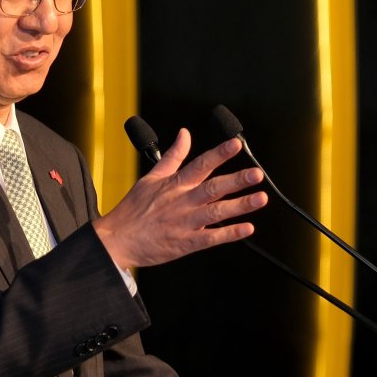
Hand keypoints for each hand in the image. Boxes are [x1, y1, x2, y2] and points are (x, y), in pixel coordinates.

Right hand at [92, 129, 267, 269]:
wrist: (116, 240)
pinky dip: (229, 234)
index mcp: (175, 184)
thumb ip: (173, 155)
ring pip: (216, 211)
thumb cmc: (133, 209)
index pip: (200, 164)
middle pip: (213, 187)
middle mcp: (182, 201)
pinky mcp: (185, 243)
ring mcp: (184, 222)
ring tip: (260, 198)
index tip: (236, 144)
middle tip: (256, 174)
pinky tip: (246, 229)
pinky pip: (210, 238)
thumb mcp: (151, 177)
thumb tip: (185, 134)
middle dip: (237, 180)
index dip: (219, 153)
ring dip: (239, 205)